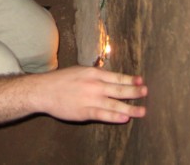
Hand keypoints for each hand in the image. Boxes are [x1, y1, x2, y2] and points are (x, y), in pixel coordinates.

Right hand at [30, 66, 146, 123]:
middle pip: (119, 89)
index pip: (116, 76)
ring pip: (115, 103)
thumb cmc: (60, 80)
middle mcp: (94, 85)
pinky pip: (103, 114)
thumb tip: (108, 76)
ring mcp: (90, 98)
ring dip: (130, 107)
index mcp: (93, 73)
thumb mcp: (79, 71)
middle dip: (135, 92)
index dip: (130, 79)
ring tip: (142, 111)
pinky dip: (114, 116)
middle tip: (146, 93)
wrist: (43, 90)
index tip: (141, 81)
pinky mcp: (84, 111)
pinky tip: (124, 118)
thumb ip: (94, 74)